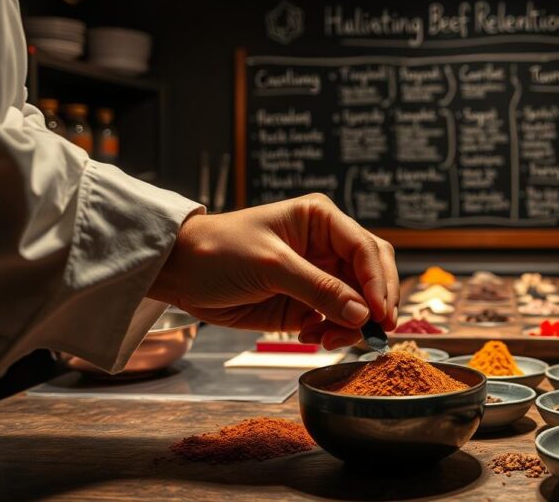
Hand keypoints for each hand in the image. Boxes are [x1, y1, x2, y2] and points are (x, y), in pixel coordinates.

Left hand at [149, 194, 398, 349]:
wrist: (178, 272)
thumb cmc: (219, 250)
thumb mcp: (271, 265)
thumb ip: (318, 290)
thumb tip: (361, 314)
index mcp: (321, 220)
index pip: (365, 248)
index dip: (378, 282)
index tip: (380, 313)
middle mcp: (326, 246)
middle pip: (371, 274)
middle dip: (375, 304)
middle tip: (376, 332)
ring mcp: (318, 276)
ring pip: (358, 302)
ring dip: (353, 324)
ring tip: (331, 339)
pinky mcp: (305, 303)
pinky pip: (336, 319)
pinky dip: (334, 332)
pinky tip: (315, 337)